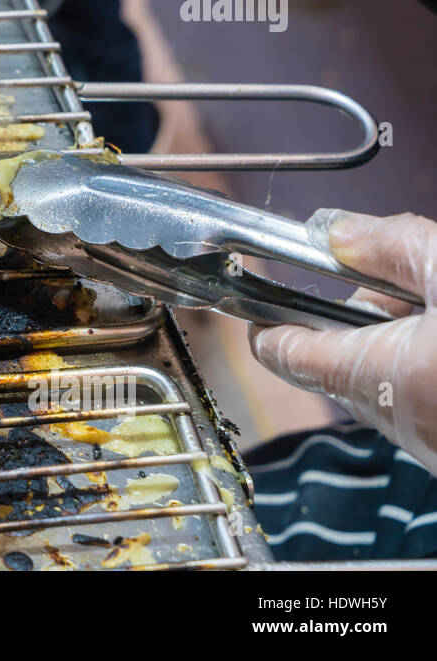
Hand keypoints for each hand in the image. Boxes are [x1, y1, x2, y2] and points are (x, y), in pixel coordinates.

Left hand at [250, 210, 436, 474]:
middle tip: (393, 283)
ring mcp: (432, 445)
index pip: (284, 352)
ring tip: (432, 303)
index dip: (265, 318)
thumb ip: (392, 246)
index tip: (255, 297)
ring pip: (383, 385)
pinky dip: (425, 366)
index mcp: (384, 374)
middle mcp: (403, 423)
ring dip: (396, 342)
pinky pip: (421, 404)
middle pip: (336, 364)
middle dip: (354, 318)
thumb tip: (335, 230)